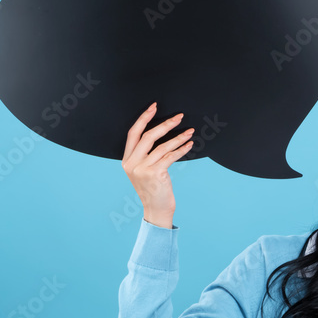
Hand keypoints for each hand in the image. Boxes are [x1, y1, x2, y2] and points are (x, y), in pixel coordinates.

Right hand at [121, 102, 194, 225]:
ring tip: (190, 131)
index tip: (153, 107)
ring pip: (162, 146)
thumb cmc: (153, 189)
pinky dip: (182, 149)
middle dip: (165, 124)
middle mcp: (132, 163)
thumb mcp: (142, 171)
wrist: (156, 210)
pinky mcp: (155, 174)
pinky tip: (189, 144)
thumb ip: (145, 155)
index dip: (143, 118)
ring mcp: (143, 169)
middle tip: (179, 116)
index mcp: (127, 160)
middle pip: (148, 136)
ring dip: (178, 137)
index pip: (133, 133)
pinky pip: (171, 156)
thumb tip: (160, 133)